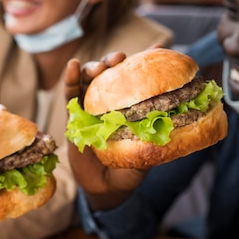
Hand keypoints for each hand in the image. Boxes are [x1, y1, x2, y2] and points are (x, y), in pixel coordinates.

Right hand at [64, 52, 148, 210]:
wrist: (104, 188)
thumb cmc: (128, 172)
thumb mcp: (144, 158)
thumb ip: (149, 144)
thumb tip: (167, 129)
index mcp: (130, 108)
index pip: (137, 80)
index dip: (144, 63)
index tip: (157, 49)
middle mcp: (111, 104)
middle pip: (111, 74)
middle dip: (113, 62)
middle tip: (118, 59)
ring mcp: (91, 108)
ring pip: (89, 79)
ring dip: (92, 67)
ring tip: (97, 67)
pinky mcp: (73, 116)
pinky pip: (70, 94)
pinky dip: (70, 78)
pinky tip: (72, 66)